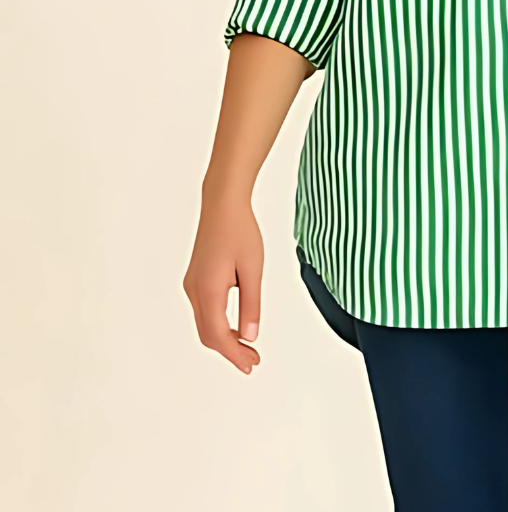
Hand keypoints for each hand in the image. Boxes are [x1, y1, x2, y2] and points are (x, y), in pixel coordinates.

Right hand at [183, 188, 263, 373]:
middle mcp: (195, 290)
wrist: (222, 204)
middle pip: (208, 334)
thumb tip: (250, 335)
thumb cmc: (239, 231)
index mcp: (208, 289)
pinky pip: (204, 311)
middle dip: (230, 351)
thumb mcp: (252, 269)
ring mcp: (192, 284)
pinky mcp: (196, 279)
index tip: (250, 364)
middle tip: (252, 360)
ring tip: (247, 347)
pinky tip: (235, 326)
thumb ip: (251, 303)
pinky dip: (218, 325)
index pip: (218, 335)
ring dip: (224, 339)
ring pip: (205, 324)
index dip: (234, 354)